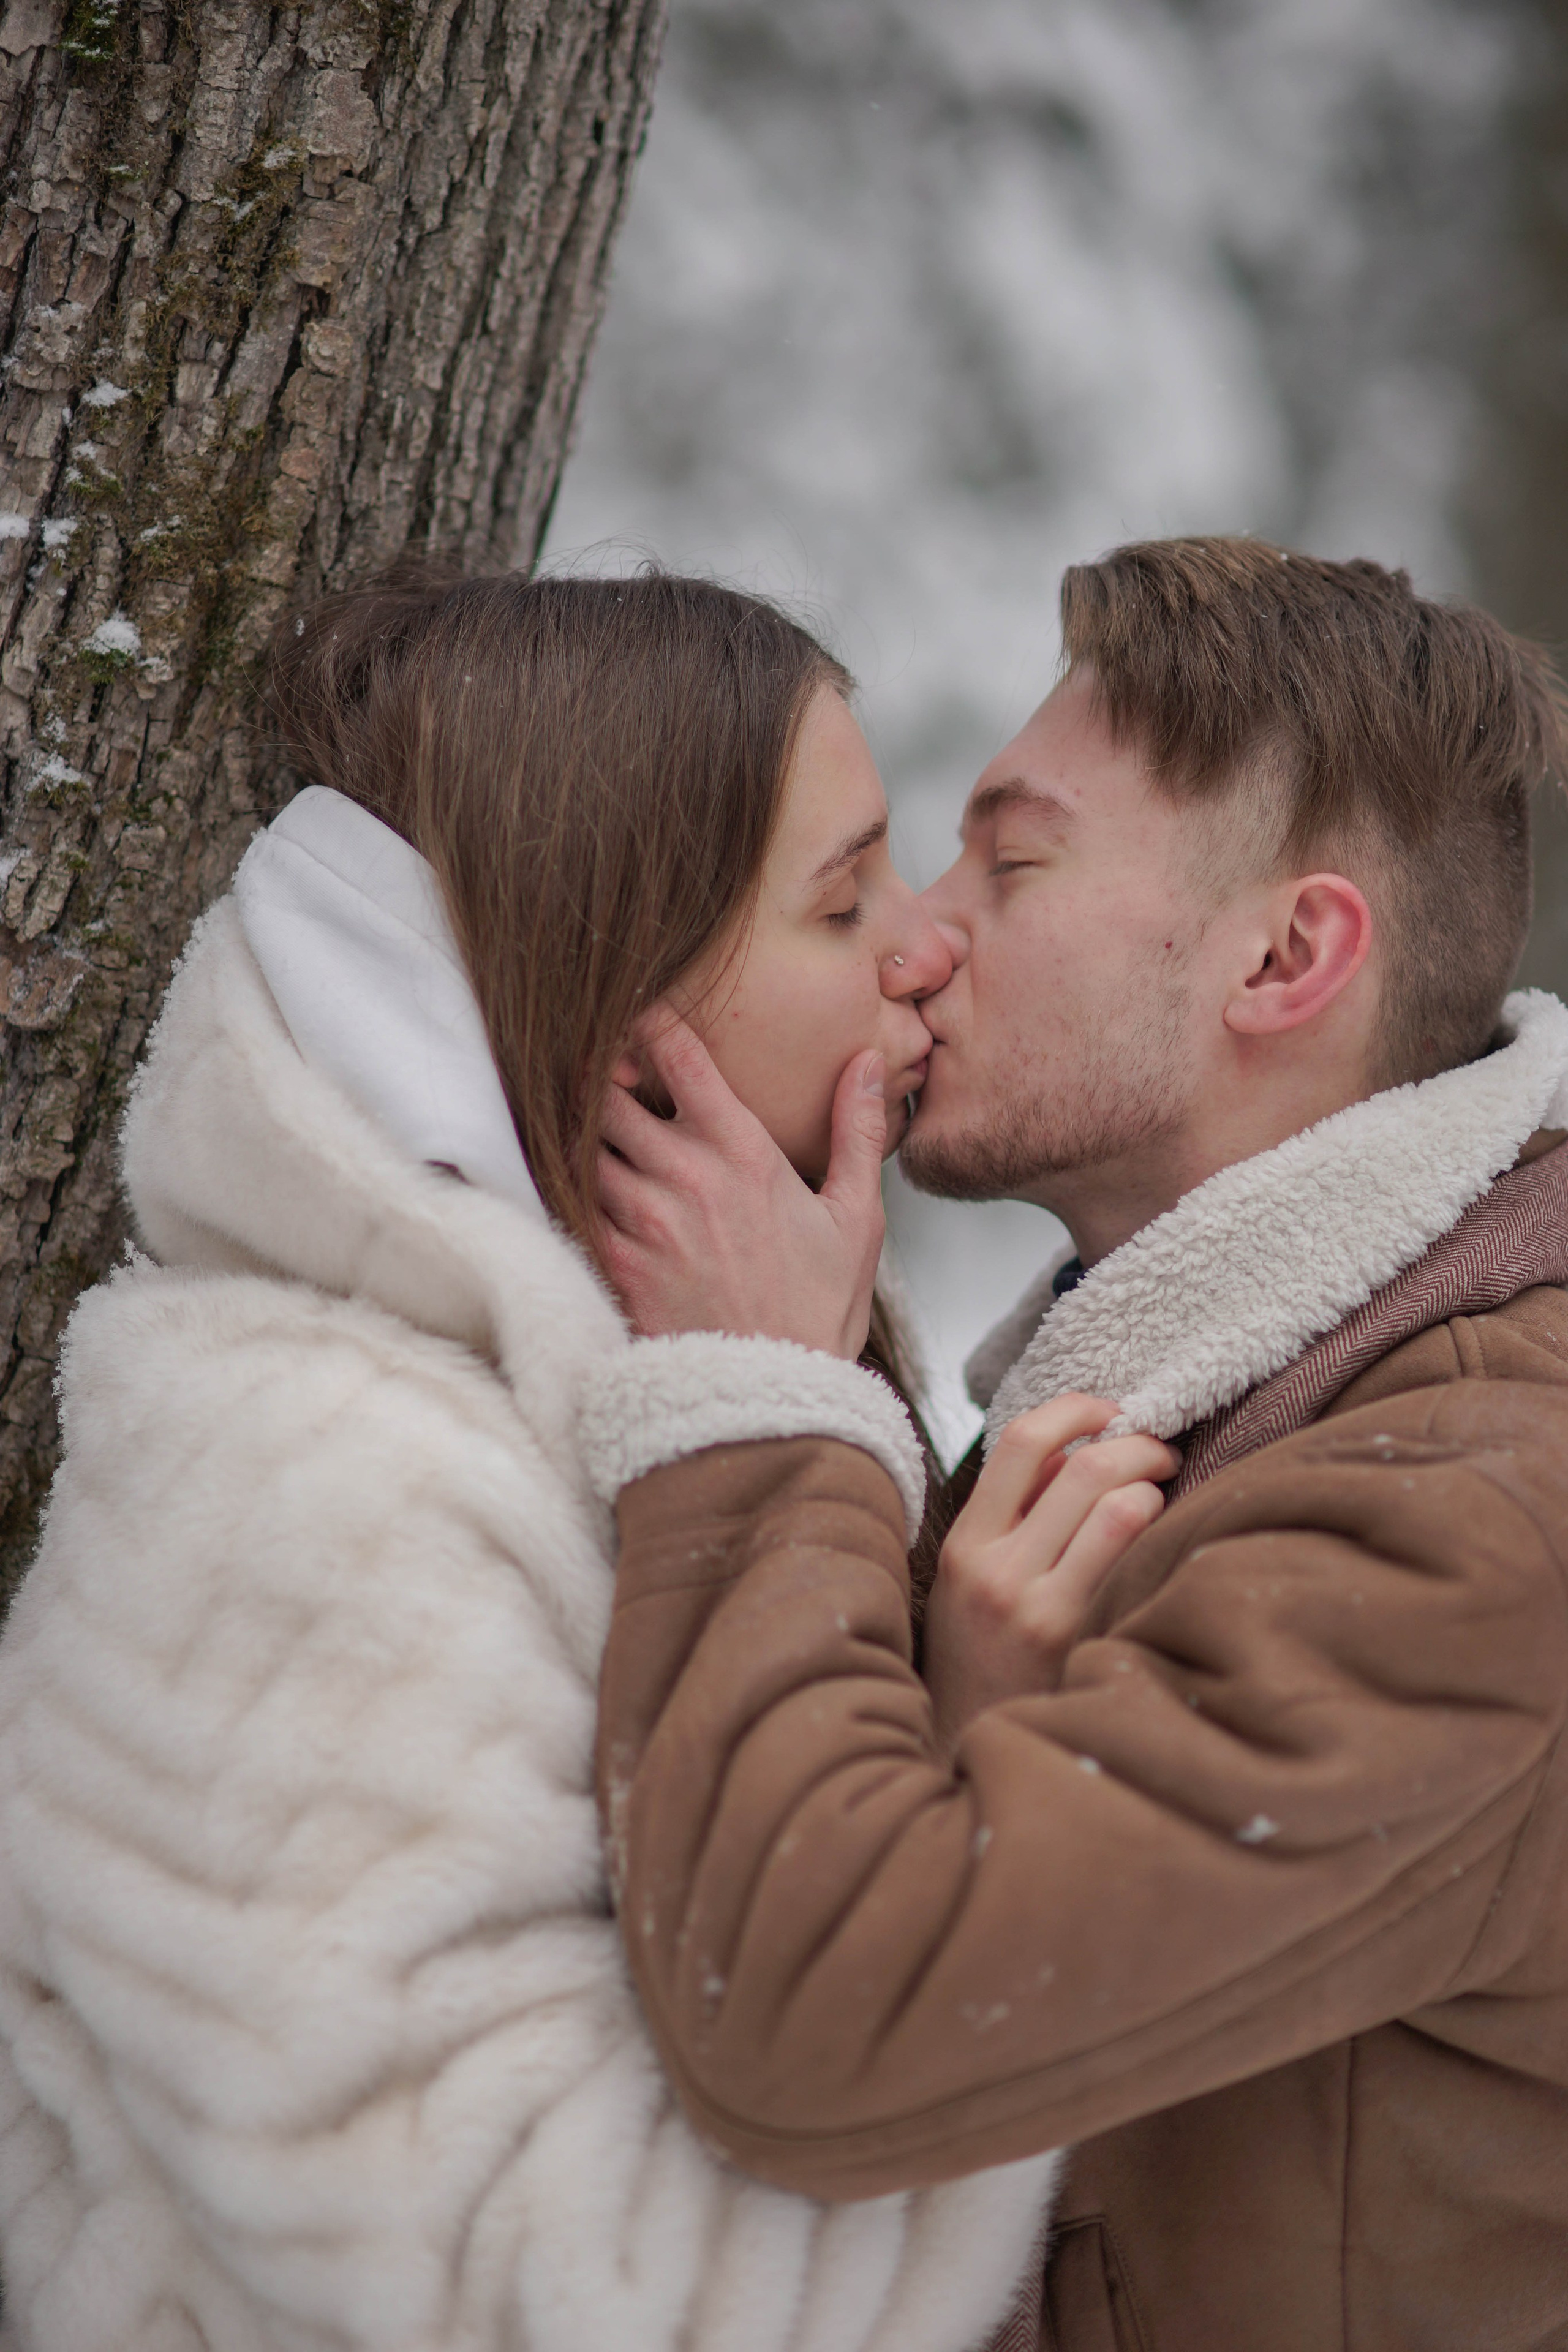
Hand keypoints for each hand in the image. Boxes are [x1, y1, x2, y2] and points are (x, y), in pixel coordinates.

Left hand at [596, 1009, 887, 1356]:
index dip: (651, 1025)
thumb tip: (869, 1064)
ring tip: (582, 1122)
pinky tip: (577, 1184)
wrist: (774, 1401)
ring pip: (582, 1144)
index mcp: (742, 1152)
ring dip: (580, 1129)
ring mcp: (642, 1220)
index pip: (680, 1058)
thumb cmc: (818, 1311)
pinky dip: (569, 1185)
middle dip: (602, 1075)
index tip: (639, 1017)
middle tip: (603, 1072)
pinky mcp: (613, 1263)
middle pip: (610, 1093)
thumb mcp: (857, 1218)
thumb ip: (858, 1132)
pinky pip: (571, 1203)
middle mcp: (684, 1176)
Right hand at [925, 1394, 1178, 1749]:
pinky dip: (1161, 1534)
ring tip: (1165, 1496)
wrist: (973, 1750)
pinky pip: (1134, 1558)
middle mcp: (995, 1569)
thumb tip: (1073, 1450)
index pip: (1020, 1441)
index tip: (1110, 1410)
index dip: (1075, 1409)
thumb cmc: (985, 1662)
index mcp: (966, 1544)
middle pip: (1082, 1466)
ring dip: (1155, 1487)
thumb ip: (1013, 1513)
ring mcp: (1036, 1607)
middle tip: (1162, 1453)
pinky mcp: (1077, 1640)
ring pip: (1117, 1506)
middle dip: (1138, 1444)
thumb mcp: (972, 1581)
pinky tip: (1168, 1540)